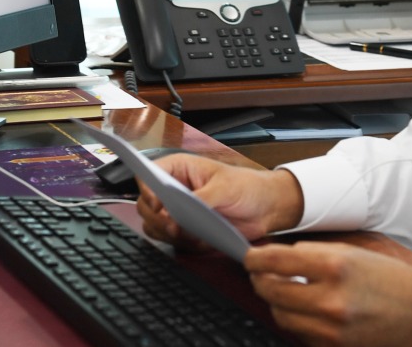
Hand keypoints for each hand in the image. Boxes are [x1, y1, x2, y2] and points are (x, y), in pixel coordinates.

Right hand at [135, 155, 303, 247]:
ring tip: (189, 233)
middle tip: (174, 225)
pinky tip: (198, 239)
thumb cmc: (246, 186)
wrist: (265, 207)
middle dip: (157, 218)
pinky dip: (180, 243)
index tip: (158, 204)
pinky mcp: (186, 229)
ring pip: (154, 225)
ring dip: (167, 233)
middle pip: (146, 204)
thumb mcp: (225, 187)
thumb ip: (202, 198)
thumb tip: (181, 211)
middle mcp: (173, 189)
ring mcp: (177, 210)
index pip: (148, 175)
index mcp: (179, 168)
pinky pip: (170, 240)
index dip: (147, 190)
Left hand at [245, 241, 411, 346]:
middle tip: (260, 272)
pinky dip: (295, 320)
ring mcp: (331, 328)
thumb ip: (320, 251)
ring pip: (280, 315)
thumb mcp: (359, 250)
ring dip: (275, 301)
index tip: (251, 255)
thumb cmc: (397, 278)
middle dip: (260, 279)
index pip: (275, 261)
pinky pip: (298, 333)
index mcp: (337, 266)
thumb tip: (284, 253)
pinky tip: (303, 309)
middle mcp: (330, 298)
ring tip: (282, 290)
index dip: (256, 257)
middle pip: (270, 290)